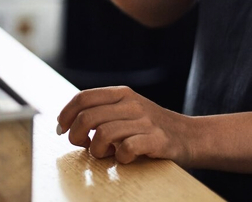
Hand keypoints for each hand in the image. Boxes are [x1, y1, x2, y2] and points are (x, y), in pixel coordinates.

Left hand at [56, 86, 193, 164]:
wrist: (190, 136)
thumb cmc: (150, 127)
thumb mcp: (127, 110)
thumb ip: (102, 111)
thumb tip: (67, 123)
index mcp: (121, 93)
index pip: (83, 98)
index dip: (66, 114)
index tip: (61, 129)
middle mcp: (132, 103)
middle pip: (88, 118)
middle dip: (77, 136)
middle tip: (82, 145)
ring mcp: (145, 121)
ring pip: (103, 134)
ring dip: (97, 150)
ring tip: (105, 153)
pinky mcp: (156, 140)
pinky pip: (126, 149)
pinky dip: (119, 158)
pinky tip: (124, 158)